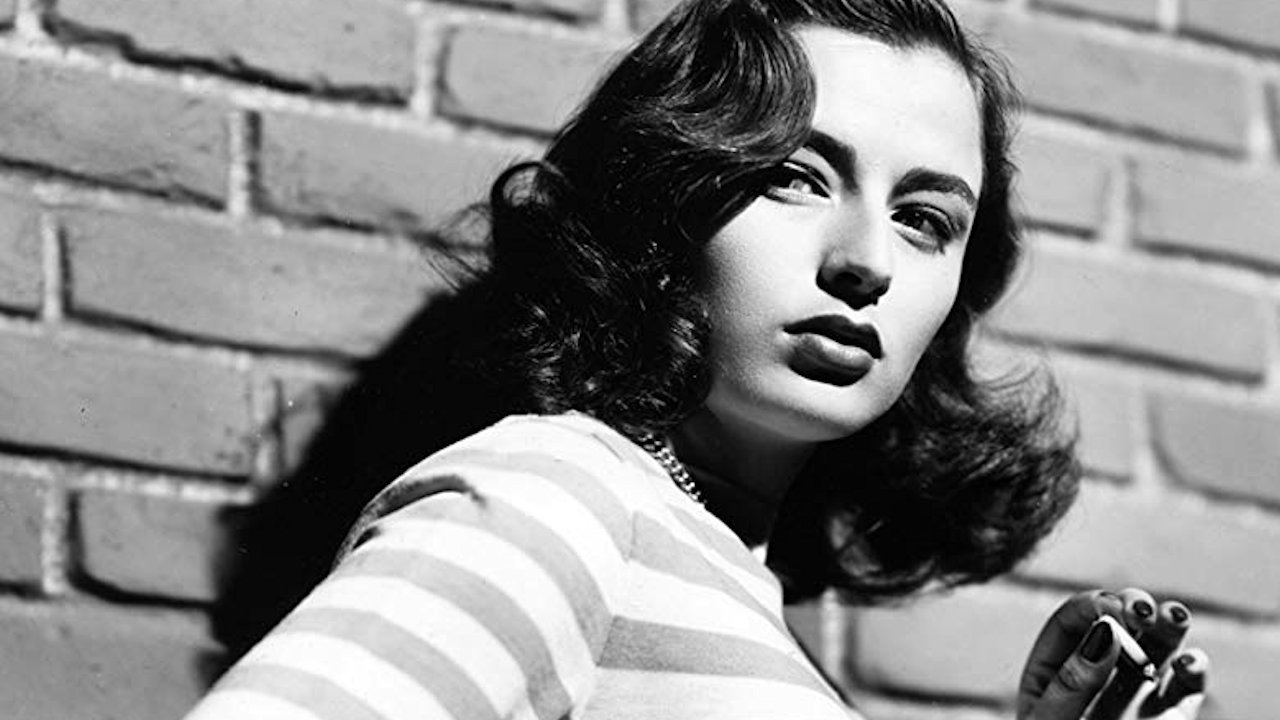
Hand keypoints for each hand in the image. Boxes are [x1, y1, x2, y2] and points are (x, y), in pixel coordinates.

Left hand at [1016, 588, 1208, 719]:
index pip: (1074, 620)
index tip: (1114, 613)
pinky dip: (1192, 670)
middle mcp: (1096, 674)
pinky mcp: (1166, 717)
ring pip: (1155, 649)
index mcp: (1053, 669)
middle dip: (1134, 608)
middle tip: (1144, 608)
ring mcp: (1133, 694)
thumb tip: (1107, 633)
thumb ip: (1074, 683)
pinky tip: (1190, 663)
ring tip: (1174, 617)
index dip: (1095, 607)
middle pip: (1119, 624)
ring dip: (1168, 628)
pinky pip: (1182, 688)